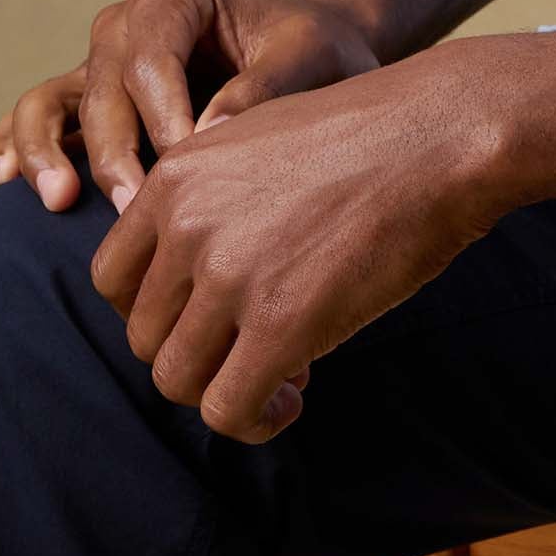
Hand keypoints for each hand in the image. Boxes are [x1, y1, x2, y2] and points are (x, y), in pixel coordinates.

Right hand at [0, 0, 384, 216]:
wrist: (313, 60)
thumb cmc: (319, 53)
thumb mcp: (314, 57)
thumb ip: (266, 87)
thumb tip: (208, 134)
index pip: (151, 59)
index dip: (162, 117)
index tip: (188, 168)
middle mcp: (124, 21)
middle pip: (101, 90)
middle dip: (114, 153)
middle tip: (135, 211)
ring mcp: (98, 62)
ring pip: (49, 101)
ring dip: (46, 151)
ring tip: (60, 201)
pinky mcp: (86, 102)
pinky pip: (36, 121)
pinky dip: (17, 147)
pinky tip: (11, 184)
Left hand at [87, 45, 512, 442]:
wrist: (444, 133)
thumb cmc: (375, 134)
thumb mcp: (261, 139)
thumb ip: (212, 196)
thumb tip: (199, 271)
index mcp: (175, 178)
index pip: (112, 279)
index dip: (160, 311)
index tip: (211, 315)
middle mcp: (186, 227)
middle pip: (143, 336)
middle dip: (197, 353)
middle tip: (258, 347)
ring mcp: (229, 277)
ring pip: (177, 379)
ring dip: (223, 391)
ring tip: (282, 377)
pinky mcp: (280, 325)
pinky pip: (227, 410)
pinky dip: (254, 421)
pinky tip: (292, 402)